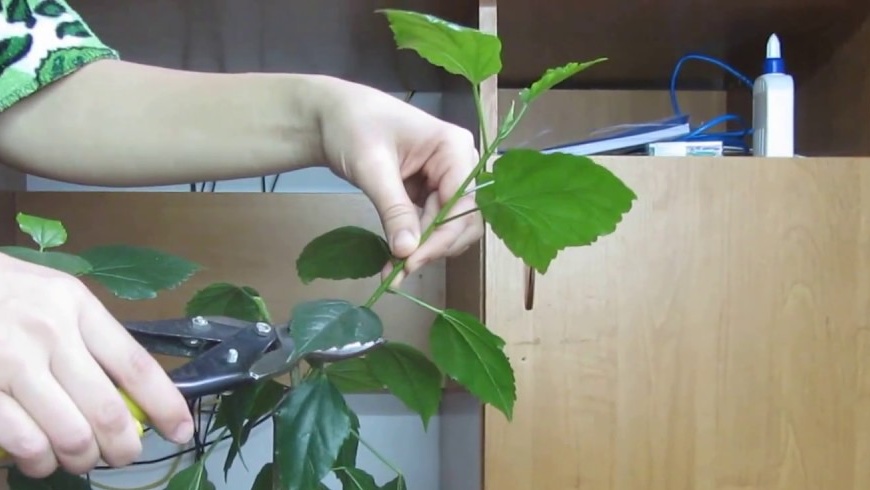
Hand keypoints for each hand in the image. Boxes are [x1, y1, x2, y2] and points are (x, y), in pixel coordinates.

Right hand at [0, 253, 192, 477]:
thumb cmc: (5, 291)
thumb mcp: (56, 298)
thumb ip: (91, 338)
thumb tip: (133, 393)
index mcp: (77, 307)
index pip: (135, 365)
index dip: (165, 404)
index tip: (182, 430)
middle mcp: (49, 334)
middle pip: (108, 410)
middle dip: (124, 446)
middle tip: (124, 454)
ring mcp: (11, 364)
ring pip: (70, 435)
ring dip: (81, 459)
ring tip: (79, 458)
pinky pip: (24, 443)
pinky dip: (40, 460)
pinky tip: (40, 458)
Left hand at [316, 78, 483, 282]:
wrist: (330, 116)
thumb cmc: (352, 127)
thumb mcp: (372, 168)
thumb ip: (393, 210)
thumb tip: (407, 252)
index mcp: (454, 147)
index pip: (463, 202)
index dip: (441, 236)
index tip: (411, 261)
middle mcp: (459, 164)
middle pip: (463, 219)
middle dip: (435, 247)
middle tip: (401, 270)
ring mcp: (446, 179)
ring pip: (451, 228)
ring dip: (426, 251)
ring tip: (394, 270)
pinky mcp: (430, 192)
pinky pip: (432, 225)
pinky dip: (416, 244)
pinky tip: (395, 260)